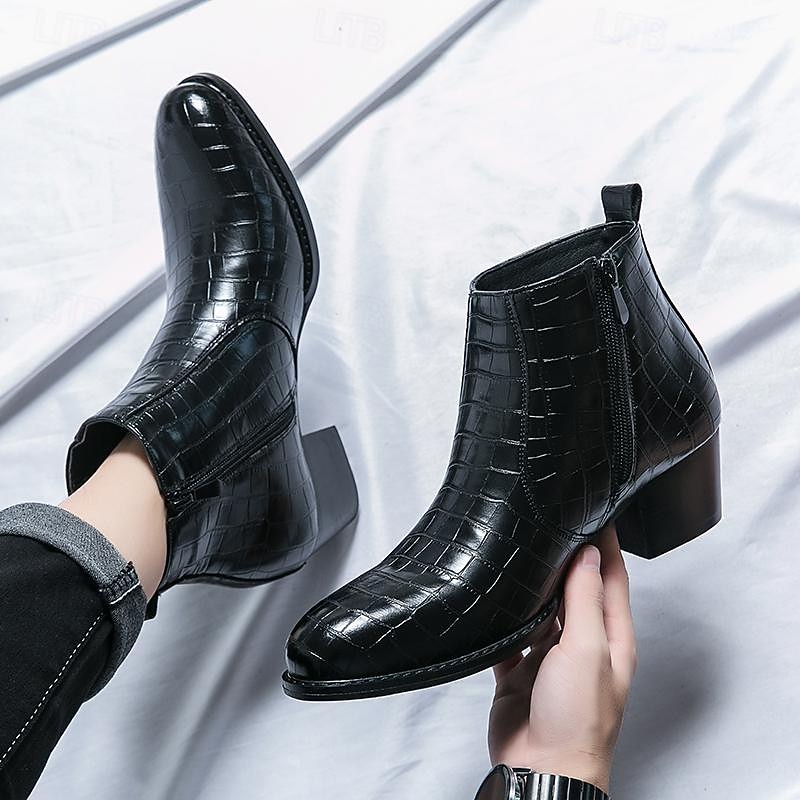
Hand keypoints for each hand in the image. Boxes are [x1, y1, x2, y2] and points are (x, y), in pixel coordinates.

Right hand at [488, 525, 635, 793]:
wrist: (541, 769)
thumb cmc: (577, 720)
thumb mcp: (588, 650)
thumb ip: (586, 601)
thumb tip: (588, 555)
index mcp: (611, 639)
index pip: (611, 579)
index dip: (606, 545)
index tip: (598, 513)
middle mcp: (583, 645)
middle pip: (576, 591)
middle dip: (568, 559)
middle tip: (554, 524)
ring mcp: (550, 659)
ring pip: (542, 611)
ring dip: (536, 588)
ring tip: (524, 553)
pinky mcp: (520, 673)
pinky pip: (510, 638)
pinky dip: (504, 622)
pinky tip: (496, 602)